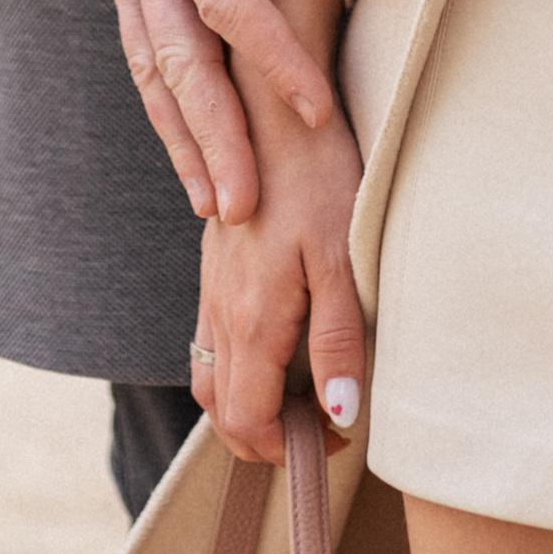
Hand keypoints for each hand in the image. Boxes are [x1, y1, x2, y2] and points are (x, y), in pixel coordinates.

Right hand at [0, 0, 345, 223]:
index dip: (272, 57)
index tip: (312, 110)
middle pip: (181, 61)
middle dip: (217, 137)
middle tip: (250, 211)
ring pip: (153, 71)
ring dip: (185, 141)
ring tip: (219, 210)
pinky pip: (140, 53)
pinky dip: (162, 110)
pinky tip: (186, 151)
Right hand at [196, 0, 365, 467]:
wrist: (270, 103)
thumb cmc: (317, 176)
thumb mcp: (342, 259)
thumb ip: (338, 341)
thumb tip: (337, 415)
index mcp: (251, 319)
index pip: (247, 421)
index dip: (285, 450)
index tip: (331, 442)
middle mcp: (221, 310)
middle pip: (221, 408)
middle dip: (261, 437)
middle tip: (317, 431)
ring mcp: (213, 284)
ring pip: (211, 373)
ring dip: (245, 403)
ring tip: (299, 398)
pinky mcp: (215, 262)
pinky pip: (210, 336)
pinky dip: (236, 365)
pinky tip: (276, 344)